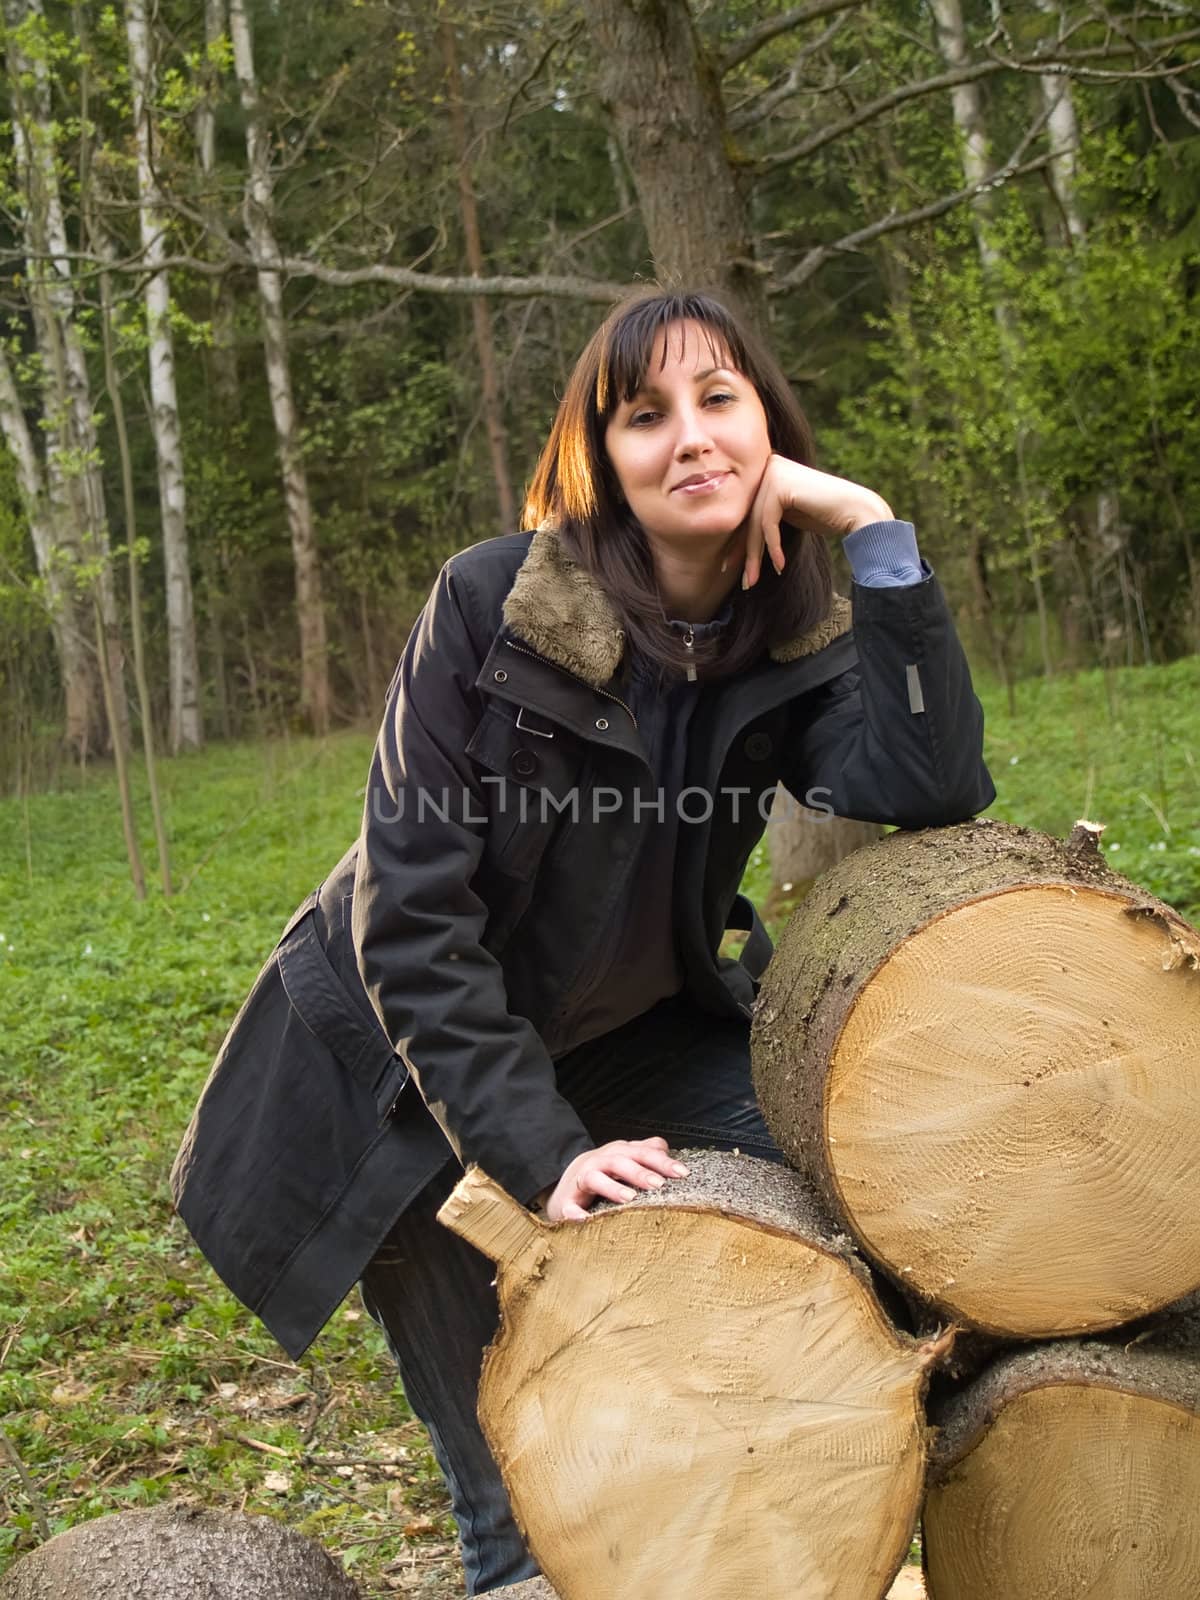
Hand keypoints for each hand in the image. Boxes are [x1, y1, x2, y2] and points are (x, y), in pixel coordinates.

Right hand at [543, 1137, 689, 1222]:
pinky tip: (585, 1220)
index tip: (682, 1173)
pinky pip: (569, 1207)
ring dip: (611, 1187)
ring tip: (629, 1199)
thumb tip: (667, 1149)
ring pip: (595, 1178)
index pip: (642, 1152)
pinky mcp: (566, 1201)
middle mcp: (600, 1162)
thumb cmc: (604, 1173)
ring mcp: (581, 1180)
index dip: (662, 1161)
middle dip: (640, 1172)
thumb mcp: (625, 1159)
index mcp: (618, 1153)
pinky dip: (575, 1213)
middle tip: (659, 1184)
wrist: (565, 1184)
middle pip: (620, 1162)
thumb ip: (646, 1153)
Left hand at [741, 455, 893, 590]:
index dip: (739, 543)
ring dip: (755, 556)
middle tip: (744, 582)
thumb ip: (763, 520)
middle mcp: (768, 465)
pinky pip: (768, 522)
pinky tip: (779, 566)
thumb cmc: (825, 515)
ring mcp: (773, 471)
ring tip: (754, 581)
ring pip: (755, 523)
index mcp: (767, 470)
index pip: (747, 512)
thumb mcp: (786, 517)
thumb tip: (734, 543)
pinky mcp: (779, 483)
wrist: (857, 510)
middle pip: (748, 518)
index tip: (731, 568)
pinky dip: (772, 547)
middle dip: (745, 553)